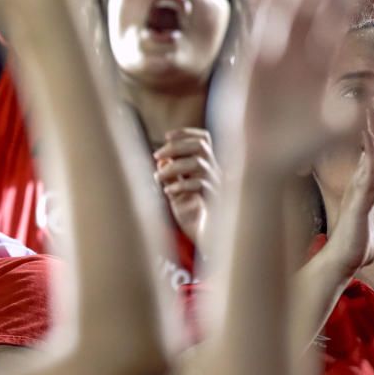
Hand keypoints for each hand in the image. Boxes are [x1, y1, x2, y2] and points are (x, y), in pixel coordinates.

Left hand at [154, 128, 220, 244]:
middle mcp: (216, 173)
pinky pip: (198, 185)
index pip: (204, 139)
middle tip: (156, 155)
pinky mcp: (214, 200)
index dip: (187, 133)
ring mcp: (217, 185)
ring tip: (158, 177)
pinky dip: (180, 185)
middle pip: (201, 146)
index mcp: (208, 168)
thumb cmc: (192, 216)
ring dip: (174, 167)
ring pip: (198, 163)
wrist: (208, 241)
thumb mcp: (177, 192)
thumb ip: (172, 175)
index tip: (167, 136)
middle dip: (176, 146)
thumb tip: (161, 159)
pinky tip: (168, 192)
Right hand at [224, 0, 373, 172]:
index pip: (337, 20)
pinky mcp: (251, 64)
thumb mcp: (346, 124)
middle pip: (312, 8)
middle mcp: (297, 55)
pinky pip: (258, 29)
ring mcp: (273, 58)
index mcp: (321, 65)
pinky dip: (264, 5)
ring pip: (286, 12)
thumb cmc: (303, 149)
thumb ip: (371, 98)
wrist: (264, 164)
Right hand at [322, 101, 373, 272]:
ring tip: (373, 108)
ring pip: (368, 153)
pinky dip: (369, 153)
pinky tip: (371, 139)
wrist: (344, 261)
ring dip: (371, 130)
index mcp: (367, 188)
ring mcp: (359, 188)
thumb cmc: (359, 244)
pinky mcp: (360, 198)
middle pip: (371, 147)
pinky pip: (367, 171)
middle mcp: (361, 183)